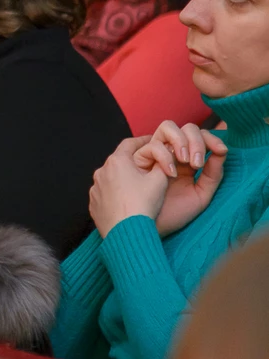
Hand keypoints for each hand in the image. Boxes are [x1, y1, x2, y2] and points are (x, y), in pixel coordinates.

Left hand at [89, 135, 169, 237]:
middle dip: (134, 163)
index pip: (130, 143)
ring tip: (138, 189)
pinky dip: (116, 195)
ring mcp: (95, 188)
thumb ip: (162, 164)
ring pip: (111, 178)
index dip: (143, 142)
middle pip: (120, 162)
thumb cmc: (143, 205)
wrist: (126, 232)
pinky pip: (106, 194)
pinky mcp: (94, 203)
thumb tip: (163, 159)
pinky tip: (127, 202)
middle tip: (148, 168)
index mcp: (117, 161)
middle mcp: (102, 172)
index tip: (153, 143)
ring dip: (124, 180)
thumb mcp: (160, 180)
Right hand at [141, 121, 228, 236]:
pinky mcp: (137, 159)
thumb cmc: (174, 215)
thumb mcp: (201, 195)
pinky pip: (151, 145)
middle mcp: (170, 154)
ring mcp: (153, 155)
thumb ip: (213, 174)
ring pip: (166, 128)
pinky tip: (171, 173)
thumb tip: (221, 151)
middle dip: (195, 140)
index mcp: (186, 161)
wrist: (152, 230)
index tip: (221, 150)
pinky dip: (165, 154)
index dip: (210, 139)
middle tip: (197, 164)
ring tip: (186, 162)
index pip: (199, 137)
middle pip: (184, 128)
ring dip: (180, 140)